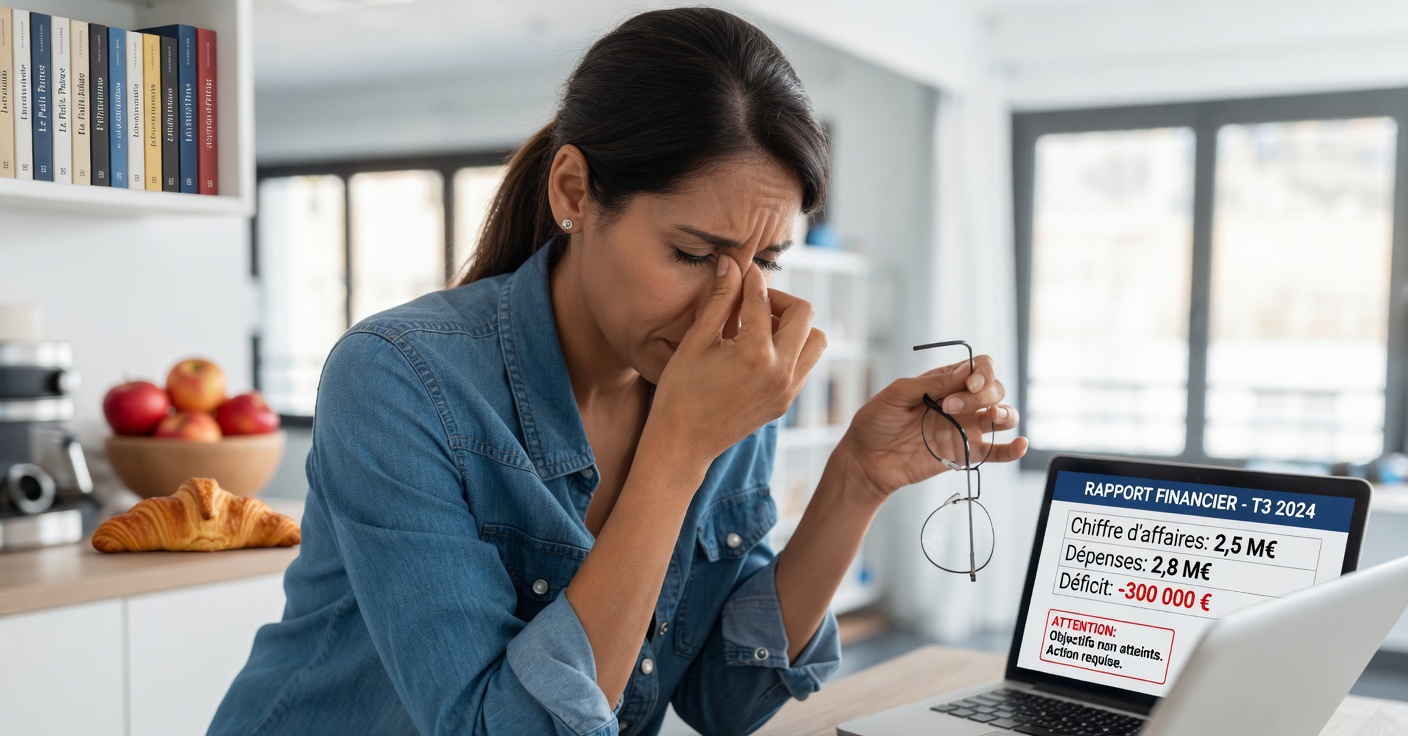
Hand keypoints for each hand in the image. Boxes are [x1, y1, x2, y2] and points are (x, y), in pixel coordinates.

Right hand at [649, 258, 826, 472]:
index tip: (742, 270)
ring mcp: (788, 390)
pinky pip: (805, 364)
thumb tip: (731, 263)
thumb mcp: (696, 341)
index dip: (750, 279)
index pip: (763, 300)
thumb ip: (720, 300)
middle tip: (754, 301)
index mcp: (756, 353)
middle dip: (780, 299)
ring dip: (794, 325)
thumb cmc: (680, 392)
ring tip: (761, 326)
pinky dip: (791, 348)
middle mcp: (781, 371)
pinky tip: (759, 349)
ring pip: (815, 340)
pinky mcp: (786, 402)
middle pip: (805, 314)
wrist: (683, 444)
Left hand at [837, 355, 1026, 502]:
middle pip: (994, 389)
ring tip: (990, 416)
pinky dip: (1013, 449)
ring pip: (1003, 415)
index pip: (980, 367)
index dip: (982, 372)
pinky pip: (997, 451)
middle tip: (950, 406)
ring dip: (1003, 412)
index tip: (967, 383)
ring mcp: (965, 428)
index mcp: (944, 382)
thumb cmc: (876, 423)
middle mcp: (961, 403)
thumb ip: (932, 382)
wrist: (866, 461)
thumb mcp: (897, 395)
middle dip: (981, 394)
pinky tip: (1020, 444)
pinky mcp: (965, 454)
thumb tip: (965, 370)